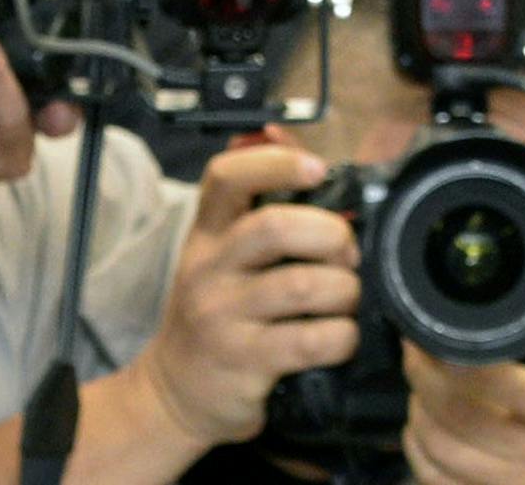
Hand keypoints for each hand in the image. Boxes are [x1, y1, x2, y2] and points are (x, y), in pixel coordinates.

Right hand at [128, 143, 359, 447]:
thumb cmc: (214, 313)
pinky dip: (340, 336)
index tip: (316, 168)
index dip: (275, 163)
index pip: (227, 178)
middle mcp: (210, 268)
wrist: (177, 389)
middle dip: (331, 235)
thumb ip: (253, 204)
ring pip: (302, 286)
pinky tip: (339, 336)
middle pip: (274, 228)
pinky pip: (310, 341)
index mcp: (206, 233)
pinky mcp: (244, 359)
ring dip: (344, 290)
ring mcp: (224, 314)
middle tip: (346, 253)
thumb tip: (282, 135)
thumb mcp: (221, 255)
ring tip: (346, 299)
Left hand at [400, 290, 524, 484]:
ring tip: (425, 381)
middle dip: (423, 373)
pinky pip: (436, 478)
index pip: (511, 386)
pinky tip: (430, 423)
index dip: (460, 360)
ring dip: (418, 407)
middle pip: (459, 415)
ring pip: (440, 448)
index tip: (434, 333)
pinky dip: (419, 447)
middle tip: (417, 346)